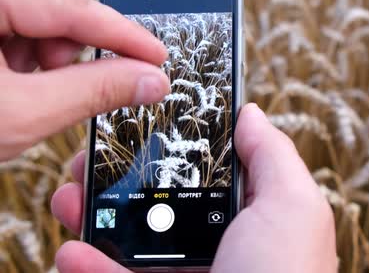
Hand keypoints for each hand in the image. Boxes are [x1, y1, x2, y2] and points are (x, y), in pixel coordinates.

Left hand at [0, 0, 169, 160]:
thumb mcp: (19, 116)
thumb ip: (94, 91)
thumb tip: (146, 79)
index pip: (71, 5)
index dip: (123, 36)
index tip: (155, 58)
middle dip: (66, 23)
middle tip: (56, 70)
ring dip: (40, 27)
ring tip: (20, 74)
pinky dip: (14, 30)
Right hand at [51, 104, 337, 272]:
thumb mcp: (293, 207)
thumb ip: (273, 157)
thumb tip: (250, 115)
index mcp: (251, 216)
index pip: (208, 172)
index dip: (176, 148)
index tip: (142, 128)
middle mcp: (220, 244)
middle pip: (163, 204)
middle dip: (124, 182)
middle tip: (92, 165)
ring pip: (133, 242)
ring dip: (96, 218)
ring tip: (71, 199)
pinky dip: (91, 266)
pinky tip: (71, 251)